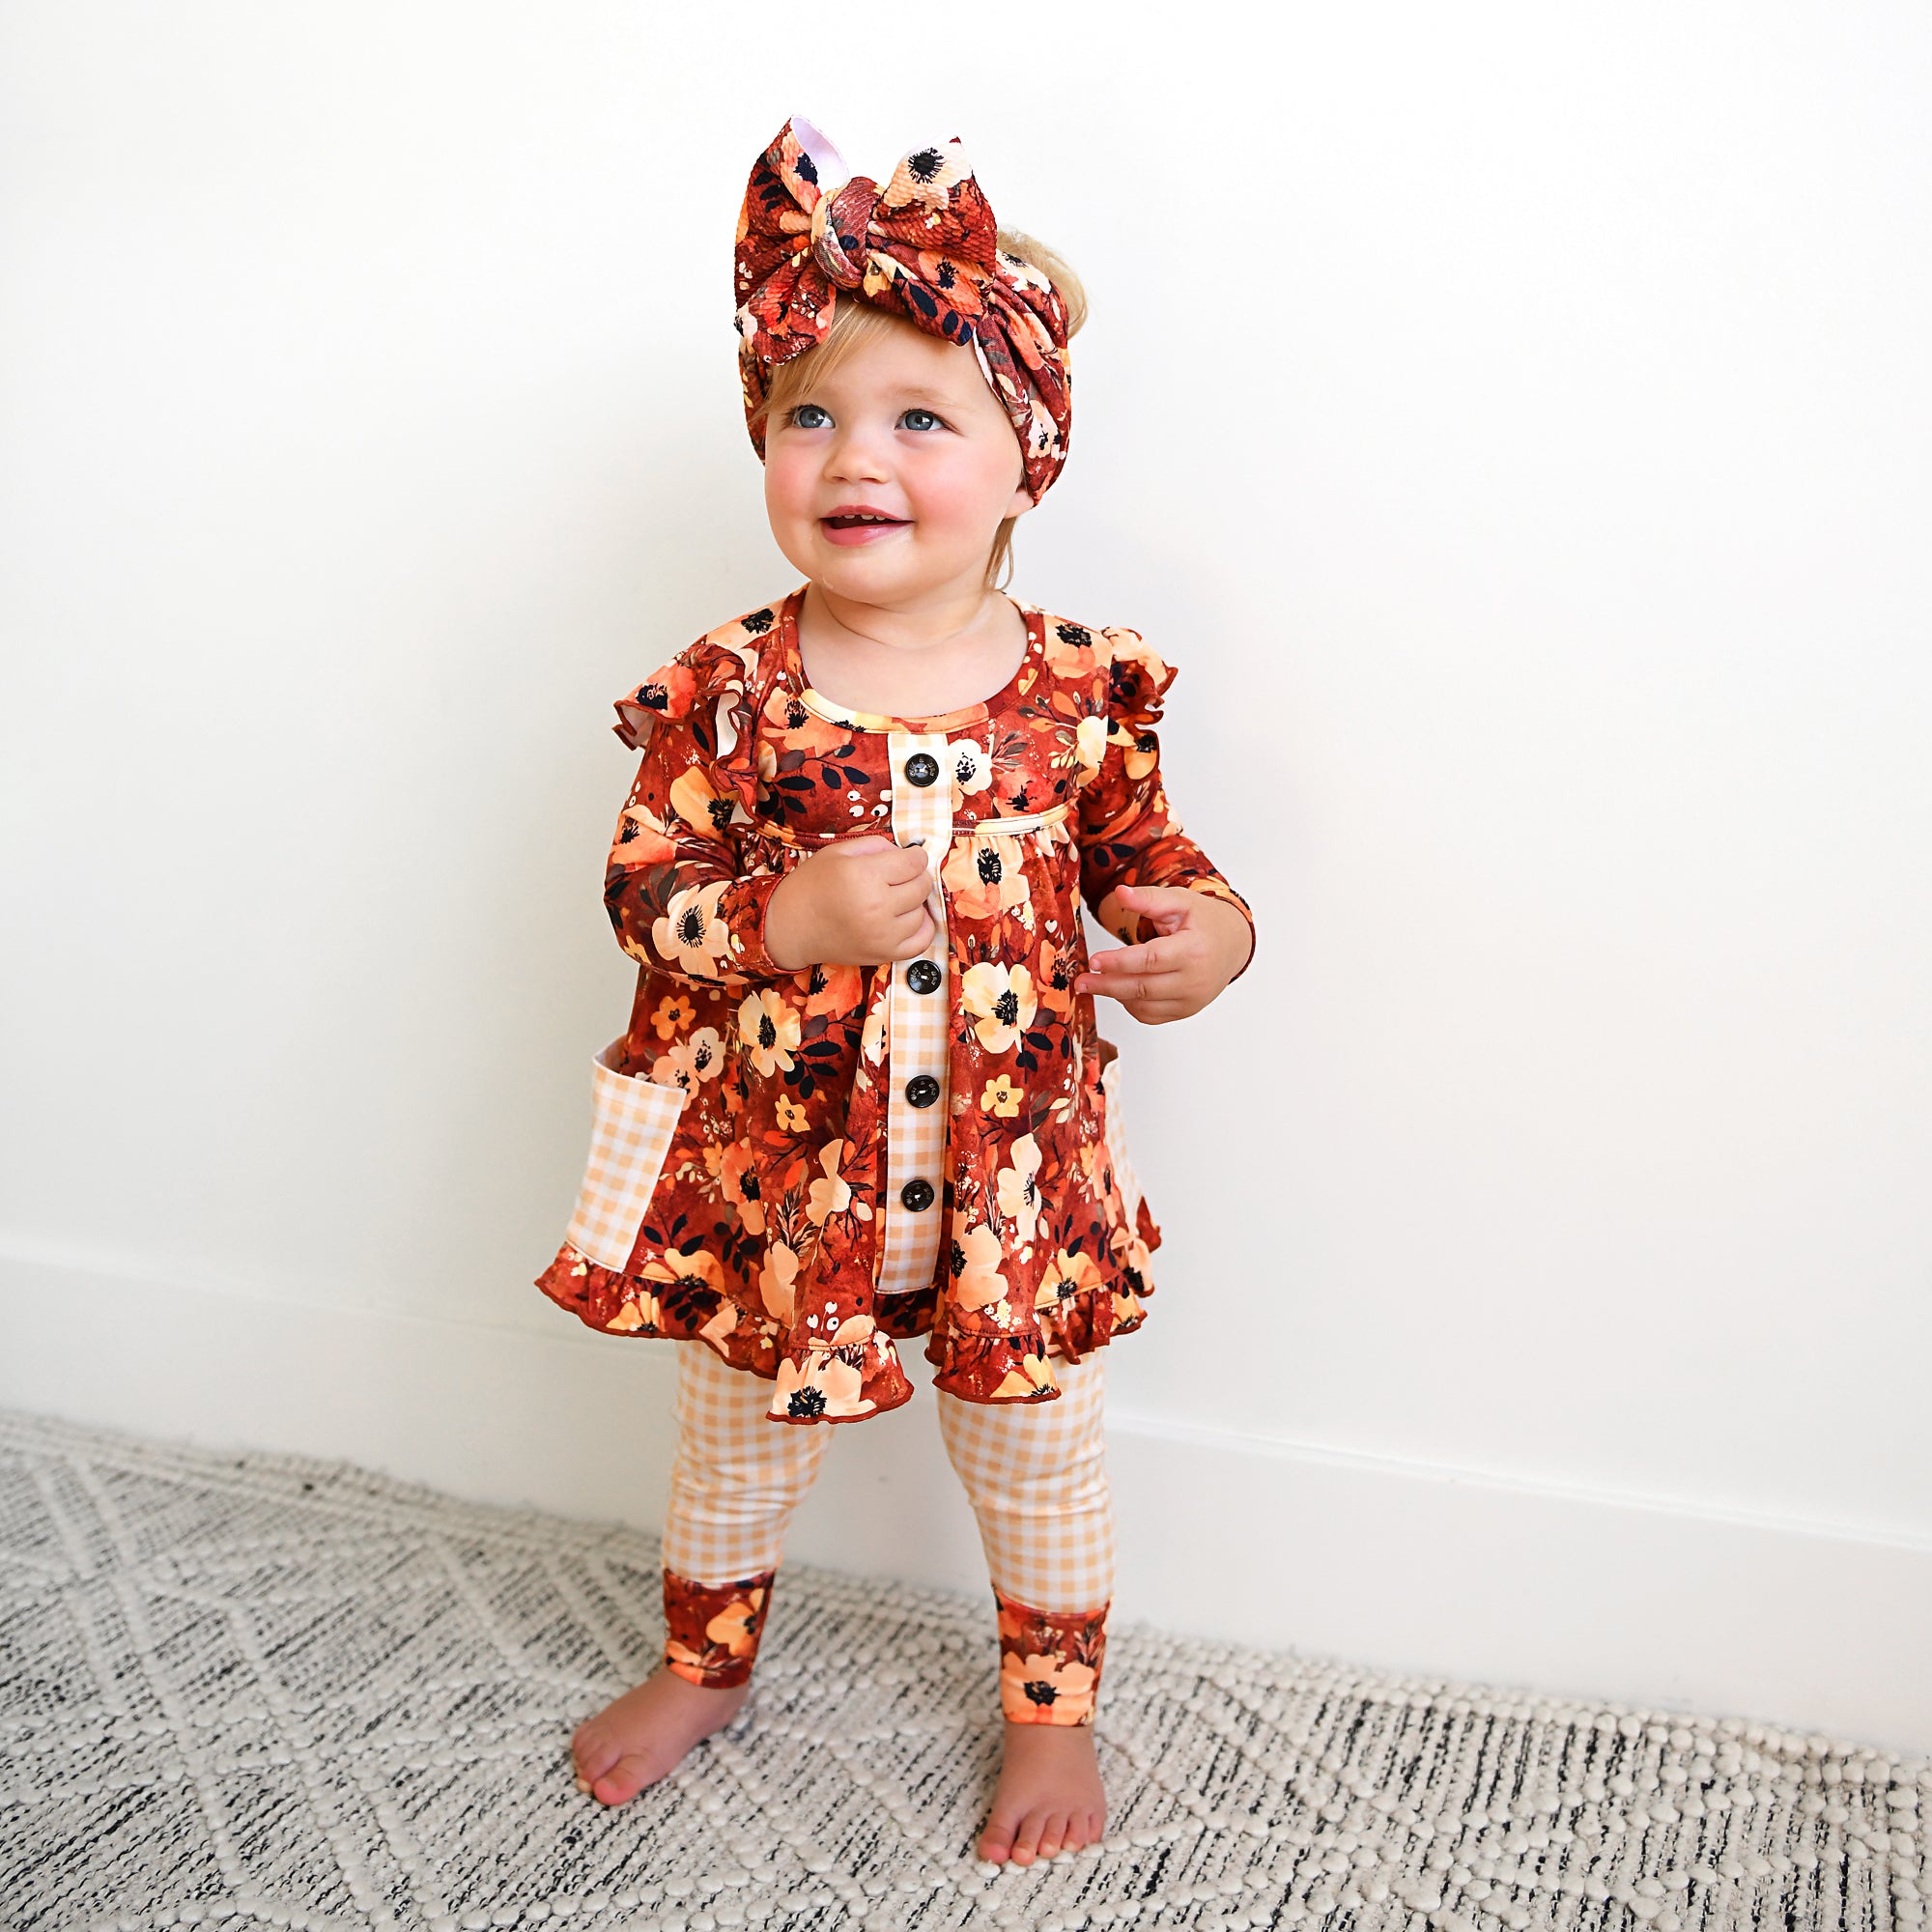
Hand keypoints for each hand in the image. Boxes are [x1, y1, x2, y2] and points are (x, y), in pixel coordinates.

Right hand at [764, 834, 936, 970]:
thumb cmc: (812, 886)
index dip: (915, 856)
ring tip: (894, 898)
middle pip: (921, 886)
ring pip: (922, 912)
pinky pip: (921, 941)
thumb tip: (906, 853)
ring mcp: (882, 934)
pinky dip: (921, 928)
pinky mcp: (884, 954)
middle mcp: (876, 906)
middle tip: (899, 877)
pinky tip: (907, 918)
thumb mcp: (838, 851)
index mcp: (863, 875)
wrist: (791, 927)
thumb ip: (876, 845)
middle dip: (915, 876)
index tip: (908, 858)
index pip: (914, 863)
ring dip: (914, 902)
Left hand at [1075, 885, 1252, 1023]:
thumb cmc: (1204, 921)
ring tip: (1095, 982)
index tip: (1093, 961)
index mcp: (1194, 950)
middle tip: (1081, 981)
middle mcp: (1195, 980)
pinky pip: (1151, 1016)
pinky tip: (1120, 989)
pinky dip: (1131, 1005)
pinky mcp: (1186, 1011)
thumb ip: (1149, 898)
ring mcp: (1192, 1000)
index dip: (1119, 962)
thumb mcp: (1180, 901)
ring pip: (1145, 1006)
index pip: (1151, 960)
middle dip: (1107, 985)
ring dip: (1116, 995)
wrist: (1233, 944)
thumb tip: (1119, 893)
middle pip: (1143, 988)